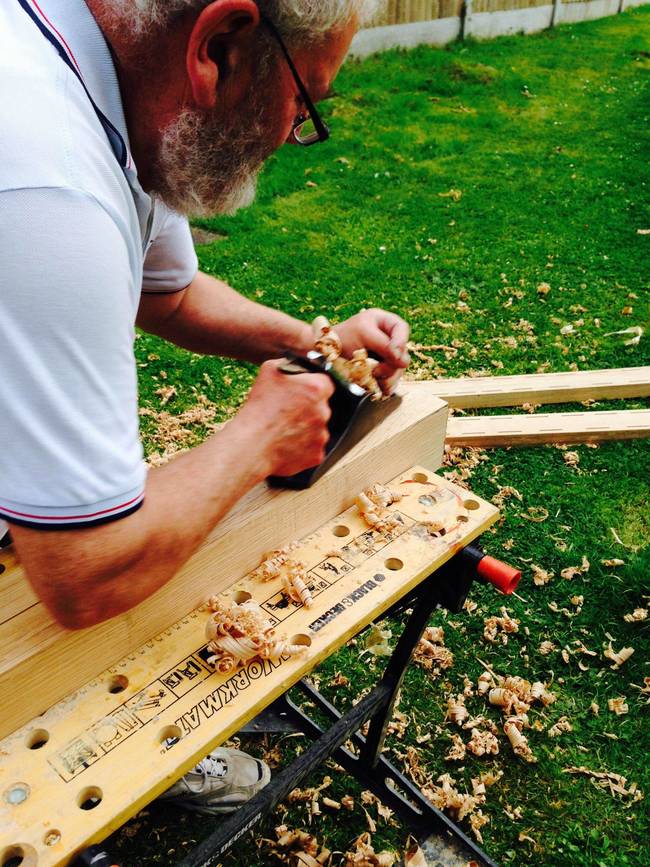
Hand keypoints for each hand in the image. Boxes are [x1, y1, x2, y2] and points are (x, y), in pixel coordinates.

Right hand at [238, 360, 333, 476]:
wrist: (251, 444)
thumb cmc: (258, 408)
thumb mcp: (269, 370)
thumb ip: (290, 365)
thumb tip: (298, 366)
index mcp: (316, 389)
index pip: (326, 384)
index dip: (313, 388)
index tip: (302, 393)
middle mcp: (324, 412)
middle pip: (323, 407)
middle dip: (310, 409)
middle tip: (289, 413)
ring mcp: (322, 435)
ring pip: (318, 429)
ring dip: (306, 429)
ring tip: (285, 431)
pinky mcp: (317, 455)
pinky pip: (313, 449)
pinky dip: (303, 447)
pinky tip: (287, 444)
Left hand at [335, 308, 409, 393]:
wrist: (324, 355)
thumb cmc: (340, 339)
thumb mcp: (363, 335)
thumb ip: (384, 345)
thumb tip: (403, 360)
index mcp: (383, 322)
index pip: (402, 329)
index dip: (401, 342)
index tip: (395, 355)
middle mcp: (387, 338)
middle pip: (402, 352)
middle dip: (392, 364)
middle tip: (377, 371)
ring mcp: (385, 356)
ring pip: (398, 369)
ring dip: (389, 377)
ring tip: (375, 380)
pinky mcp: (381, 372)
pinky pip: (392, 380)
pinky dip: (386, 385)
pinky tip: (380, 388)